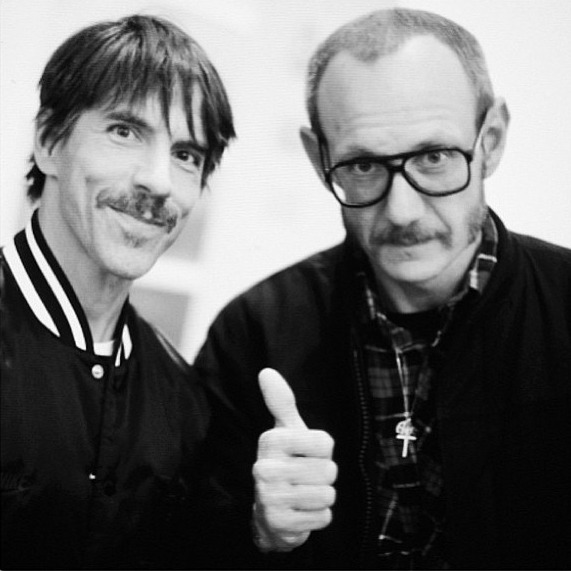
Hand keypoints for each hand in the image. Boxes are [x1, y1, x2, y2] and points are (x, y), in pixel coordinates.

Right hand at [252, 368, 336, 551]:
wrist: (268, 512)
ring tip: (303, 494)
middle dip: (324, 477)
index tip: (307, 453)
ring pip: (327, 495)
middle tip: (304, 478)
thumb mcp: (286, 431)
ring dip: (322, 498)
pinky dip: (318, 517)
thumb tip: (266, 371)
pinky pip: (323, 518)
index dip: (323, 451)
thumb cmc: (285, 463)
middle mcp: (264, 467)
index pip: (325, 443)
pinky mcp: (279, 524)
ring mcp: (270, 497)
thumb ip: (281, 402)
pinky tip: (301, 512)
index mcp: (271, 441)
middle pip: (329, 471)